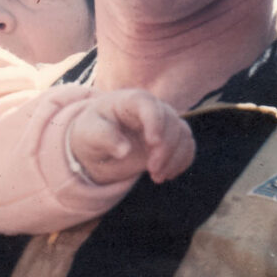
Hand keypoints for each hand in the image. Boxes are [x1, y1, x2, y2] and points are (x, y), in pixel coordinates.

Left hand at [69, 88, 194, 184]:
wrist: (99, 142)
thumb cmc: (92, 132)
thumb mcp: (89, 133)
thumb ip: (104, 137)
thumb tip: (124, 150)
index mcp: (131, 100)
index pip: (149, 105)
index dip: (155, 122)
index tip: (153, 143)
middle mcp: (152, 107)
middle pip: (171, 122)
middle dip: (165, 149)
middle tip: (152, 170)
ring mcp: (164, 121)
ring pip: (183, 134)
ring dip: (175, 158)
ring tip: (157, 176)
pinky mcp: (172, 137)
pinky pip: (187, 146)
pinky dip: (181, 161)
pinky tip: (167, 174)